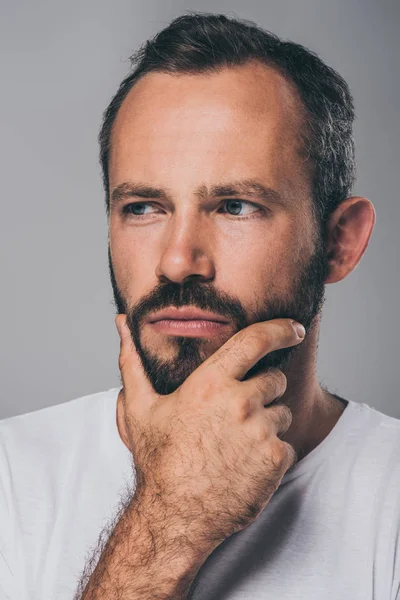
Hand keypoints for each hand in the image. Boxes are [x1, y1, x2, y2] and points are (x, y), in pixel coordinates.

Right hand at [115, 315, 304, 544]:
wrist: (175, 516)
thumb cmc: (158, 460)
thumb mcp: (140, 407)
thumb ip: (133, 361)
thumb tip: (120, 325)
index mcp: (210, 383)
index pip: (255, 340)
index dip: (280, 329)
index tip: (295, 328)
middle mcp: (239, 402)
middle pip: (275, 379)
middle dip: (264, 390)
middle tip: (237, 414)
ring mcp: (260, 431)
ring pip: (283, 413)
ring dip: (268, 423)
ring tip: (237, 443)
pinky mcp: (274, 459)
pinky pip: (287, 445)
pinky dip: (272, 453)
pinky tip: (245, 464)